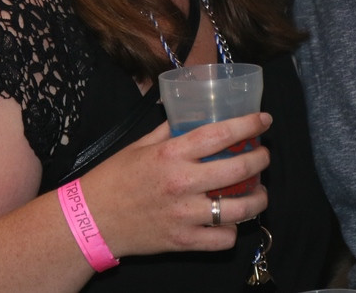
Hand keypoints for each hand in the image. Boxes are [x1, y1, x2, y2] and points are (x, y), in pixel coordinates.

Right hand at [77, 112, 271, 258]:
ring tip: (259, 192)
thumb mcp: (139, 146)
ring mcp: (184, 215)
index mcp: (170, 154)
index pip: (219, 134)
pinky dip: (232, 230)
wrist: (91, 220)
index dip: (248, 125)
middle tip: (263, 155)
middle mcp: (181, 183)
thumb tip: (190, 114)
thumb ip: (168, 131)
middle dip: (261, 159)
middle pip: (238, 169)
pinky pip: (223, 238)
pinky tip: (230, 221)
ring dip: (258, 199)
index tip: (264, 120)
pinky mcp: (183, 241)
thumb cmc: (114, 179)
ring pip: (239, 209)